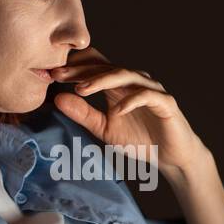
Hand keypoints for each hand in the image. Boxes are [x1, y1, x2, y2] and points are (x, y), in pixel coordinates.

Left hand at [49, 45, 210, 179]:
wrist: (171, 157)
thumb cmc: (139, 140)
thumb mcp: (104, 129)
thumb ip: (83, 114)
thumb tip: (58, 99)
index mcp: (119, 85)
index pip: (95, 66)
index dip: (74, 67)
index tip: (52, 75)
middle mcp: (134, 81)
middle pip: (106, 67)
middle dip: (81, 71)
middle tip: (58, 75)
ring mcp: (151, 89)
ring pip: (126, 75)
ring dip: (103, 80)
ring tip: (82, 89)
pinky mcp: (166, 102)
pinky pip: (147, 95)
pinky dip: (130, 100)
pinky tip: (116, 110)